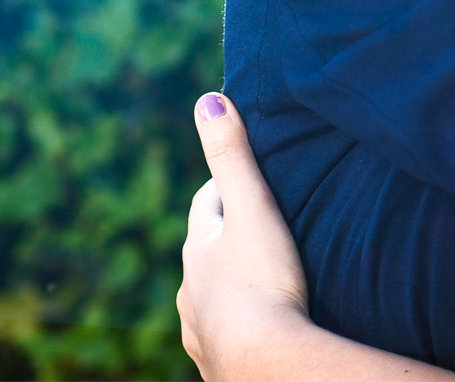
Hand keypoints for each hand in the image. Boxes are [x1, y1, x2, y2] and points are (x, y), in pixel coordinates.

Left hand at [179, 92, 310, 380]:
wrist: (263, 362)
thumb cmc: (262, 280)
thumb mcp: (252, 207)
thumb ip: (233, 154)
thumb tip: (207, 98)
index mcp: (199, 245)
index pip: (206, 203)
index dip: (224, 186)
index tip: (246, 179)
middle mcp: (190, 286)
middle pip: (205, 250)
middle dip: (226, 237)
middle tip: (259, 226)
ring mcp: (200, 326)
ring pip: (210, 294)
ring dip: (229, 283)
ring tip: (260, 279)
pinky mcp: (216, 359)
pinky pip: (222, 334)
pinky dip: (235, 323)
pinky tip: (253, 328)